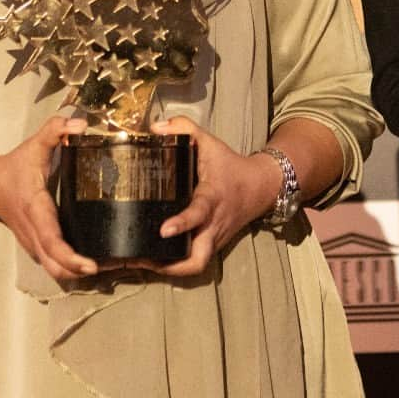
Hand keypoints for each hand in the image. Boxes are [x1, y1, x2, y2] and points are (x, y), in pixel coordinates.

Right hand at [0, 114, 101, 281]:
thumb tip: (80, 124)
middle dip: (78, 272)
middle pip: (54, 265)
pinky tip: (93, 262)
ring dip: (76, 274)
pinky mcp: (37, 247)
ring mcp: (34, 244)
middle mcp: (34, 232)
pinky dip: (70, 268)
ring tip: (107, 267)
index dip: (69, 255)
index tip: (89, 265)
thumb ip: (56, 129)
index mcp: (36, 209)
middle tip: (109, 268)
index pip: (51, 240)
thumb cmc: (18, 165)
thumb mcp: (36, 143)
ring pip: (53, 270)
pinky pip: (53, 264)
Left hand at [126, 117, 280, 277]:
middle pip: (197, 260)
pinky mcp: (212, 246)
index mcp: (212, 198)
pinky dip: (174, 265)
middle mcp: (213, 225)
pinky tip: (153, 258)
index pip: (198, 213)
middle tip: (141, 259)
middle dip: (170, 266)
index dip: (182, 223)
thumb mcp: (209, 142)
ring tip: (139, 262)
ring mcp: (213, 240)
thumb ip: (183, 128)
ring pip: (194, 266)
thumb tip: (154, 127)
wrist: (259, 187)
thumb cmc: (229, 165)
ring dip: (168, 270)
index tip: (163, 230)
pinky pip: (193, 262)